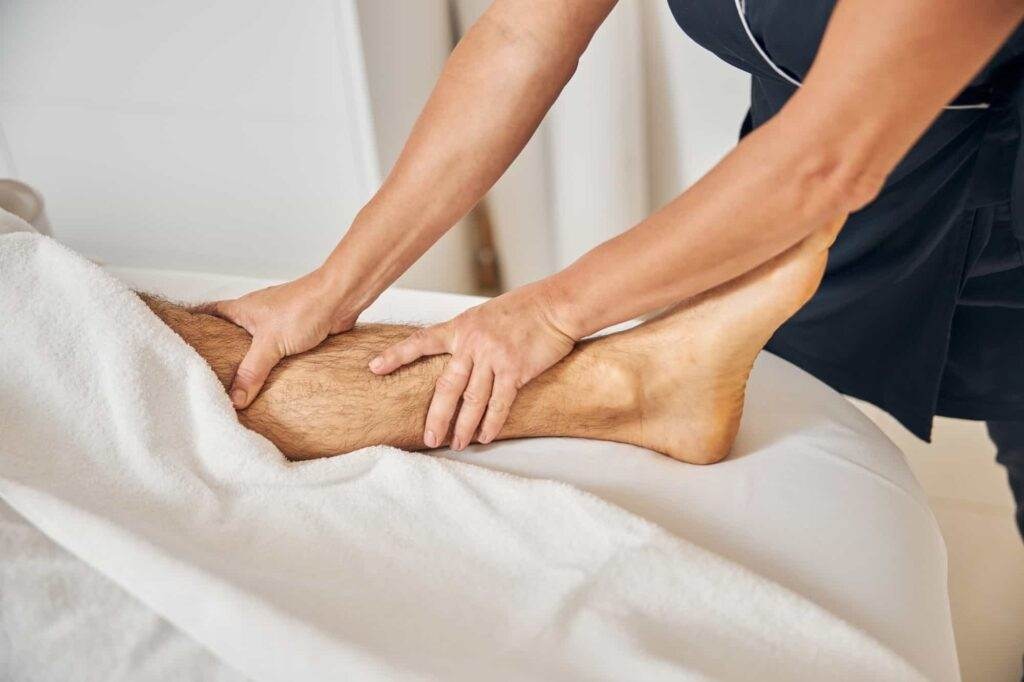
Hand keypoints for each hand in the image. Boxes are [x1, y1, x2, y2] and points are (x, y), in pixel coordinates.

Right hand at [202, 270, 355, 408]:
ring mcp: (275, 324)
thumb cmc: (304, 307)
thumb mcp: (270, 343)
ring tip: (233, 386)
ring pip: (253, 346)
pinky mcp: (294, 334)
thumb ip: (251, 371)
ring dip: (247, 362)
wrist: (341, 299)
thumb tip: (235, 399)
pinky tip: (267, 382)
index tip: (177, 340)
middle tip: (204, 375)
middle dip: (218, 353)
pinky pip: (276, 353)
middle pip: (228, 335)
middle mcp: (255, 315)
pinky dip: (270, 366)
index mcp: (241, 310)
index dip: (191, 325)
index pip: (207, 314)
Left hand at [369, 283, 577, 449]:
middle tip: (429, 438)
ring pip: (472, 400)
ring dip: (463, 426)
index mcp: (461, 326)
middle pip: (446, 386)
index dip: (396, 355)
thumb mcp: (486, 315)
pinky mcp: (515, 370)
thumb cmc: (525, 308)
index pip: (421, 341)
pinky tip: (485, 437)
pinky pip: (499, 403)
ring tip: (456, 443)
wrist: (556, 306)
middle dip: (436, 416)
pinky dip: (492, 423)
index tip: (374, 367)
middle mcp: (473, 342)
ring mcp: (493, 356)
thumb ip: (469, 336)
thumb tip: (457, 358)